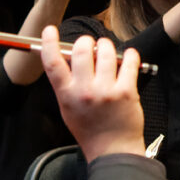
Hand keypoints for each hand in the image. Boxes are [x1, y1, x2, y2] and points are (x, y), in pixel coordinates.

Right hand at [39, 28, 147, 157]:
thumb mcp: (68, 107)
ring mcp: (106, 91)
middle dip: (86, 42)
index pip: (53, 63)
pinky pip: (129, 61)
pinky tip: (128, 57)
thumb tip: (67, 56)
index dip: (50, 43)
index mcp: (67, 95)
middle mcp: (85, 91)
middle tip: (90, 46)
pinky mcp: (127, 91)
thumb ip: (66, 83)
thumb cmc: (89, 129)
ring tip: (107, 52)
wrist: (112, 150)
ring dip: (106, 46)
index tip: (50, 30)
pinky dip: (130, 55)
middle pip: (82, 50)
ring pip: (106, 51)